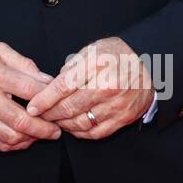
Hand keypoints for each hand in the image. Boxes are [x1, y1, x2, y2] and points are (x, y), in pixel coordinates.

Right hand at [0, 42, 60, 150]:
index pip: (29, 89)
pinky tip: (25, 139)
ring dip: (32, 139)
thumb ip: (24, 64)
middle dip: (45, 128)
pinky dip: (15, 145)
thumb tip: (46, 80)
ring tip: (42, 134)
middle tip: (56, 129)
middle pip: (21, 119)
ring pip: (11, 136)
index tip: (58, 101)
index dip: (48, 97)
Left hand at [26, 37, 155, 139]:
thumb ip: (71, 67)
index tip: (32, 107)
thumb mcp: (91, 50)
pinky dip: (80, 132)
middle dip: (50, 114)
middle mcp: (107, 86)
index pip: (63, 86)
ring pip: (81, 122)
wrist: (150, 65)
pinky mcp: (123, 118)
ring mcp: (116, 105)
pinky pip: (96, 132)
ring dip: (63, 124)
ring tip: (54, 120)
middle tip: (39, 115)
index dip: (44, 99)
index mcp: (96, 65)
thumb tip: (51, 85)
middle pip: (70, 107)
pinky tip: (71, 127)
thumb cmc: (116, 55)